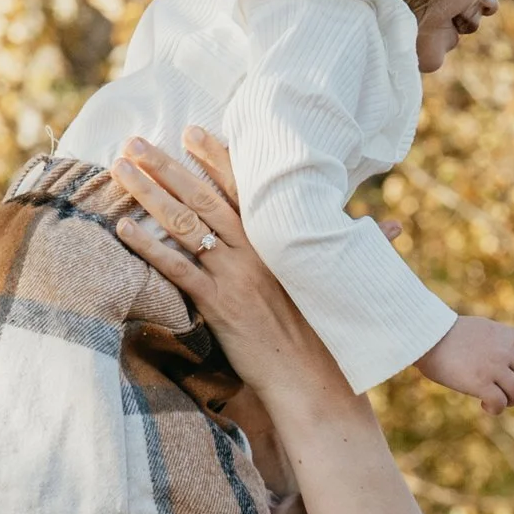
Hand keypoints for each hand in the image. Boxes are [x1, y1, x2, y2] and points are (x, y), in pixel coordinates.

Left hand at [106, 125, 434, 513]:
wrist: (322, 383)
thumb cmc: (336, 336)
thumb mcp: (349, 282)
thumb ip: (362, 244)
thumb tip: (394, 224)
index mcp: (283, 241)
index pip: (246, 187)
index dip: (217, 157)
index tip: (191, 131)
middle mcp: (257, 251)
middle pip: (204, 197)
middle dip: (167, 165)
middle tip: (135, 140)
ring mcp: (236, 278)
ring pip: (184, 225)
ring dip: (148, 194)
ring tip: (119, 170)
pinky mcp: (220, 307)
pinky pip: (176, 270)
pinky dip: (147, 247)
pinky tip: (120, 228)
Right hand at [416, 313, 513, 415]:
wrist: (426, 337)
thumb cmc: (443, 335)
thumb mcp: (477, 329)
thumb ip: (494, 340)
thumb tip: (500, 357)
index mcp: (503, 334)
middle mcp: (503, 350)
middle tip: (507, 392)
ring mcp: (494, 367)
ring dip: (511, 400)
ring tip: (497, 401)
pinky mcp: (481, 383)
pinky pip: (500, 402)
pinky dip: (495, 409)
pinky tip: (484, 406)